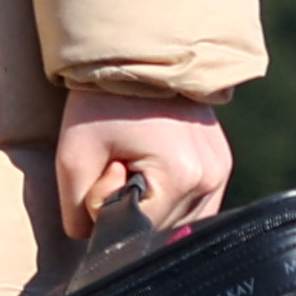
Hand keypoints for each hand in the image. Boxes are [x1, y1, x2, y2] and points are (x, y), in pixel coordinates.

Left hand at [56, 89, 229, 242]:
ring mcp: (221, 172)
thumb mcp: (73, 156)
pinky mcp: (222, 165)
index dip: (109, 212)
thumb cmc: (102, 101)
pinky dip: (167, 200)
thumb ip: (78, 211)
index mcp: (179, 175)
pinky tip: (151, 168)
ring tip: (135, 161)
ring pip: (177, 223)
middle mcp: (210, 178)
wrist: (138, 54)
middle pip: (160, 232)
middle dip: (130, 210)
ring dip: (150, 207)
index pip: (137, 233)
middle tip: (116, 162)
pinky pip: (193, 205)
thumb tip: (92, 241)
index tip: (105, 170)